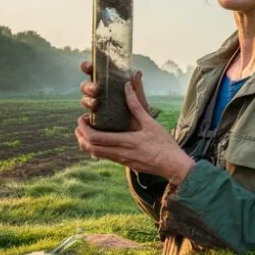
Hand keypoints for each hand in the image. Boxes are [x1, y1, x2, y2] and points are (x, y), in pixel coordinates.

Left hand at [75, 78, 194, 183]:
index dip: (83, 129)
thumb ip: (136, 106)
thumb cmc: (165, 144)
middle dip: (80, 136)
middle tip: (80, 124)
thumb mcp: (151, 123)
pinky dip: (97, 148)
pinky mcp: (125, 164)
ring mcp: (122, 160)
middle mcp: (120, 154)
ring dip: (87, 143)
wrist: (173, 166)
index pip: (96, 138)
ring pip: (95, 154)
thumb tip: (127, 87)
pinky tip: (102, 139)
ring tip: (88, 130)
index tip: (83, 118)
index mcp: (126, 142)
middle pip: (90, 148)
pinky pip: (105, 156)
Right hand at [79, 61, 151, 131]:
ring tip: (95, 104)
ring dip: (87, 100)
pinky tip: (87, 119)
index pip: (96, 73)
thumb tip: (137, 72)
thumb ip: (137, 90)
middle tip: (96, 89)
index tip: (87, 66)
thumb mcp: (141, 104)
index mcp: (109, 86)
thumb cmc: (141, 118)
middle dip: (88, 86)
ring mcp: (96, 109)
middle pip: (87, 87)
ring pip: (85, 101)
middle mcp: (100, 96)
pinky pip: (85, 120)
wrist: (141, 139)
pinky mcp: (94, 123)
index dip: (88, 68)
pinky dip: (84, 119)